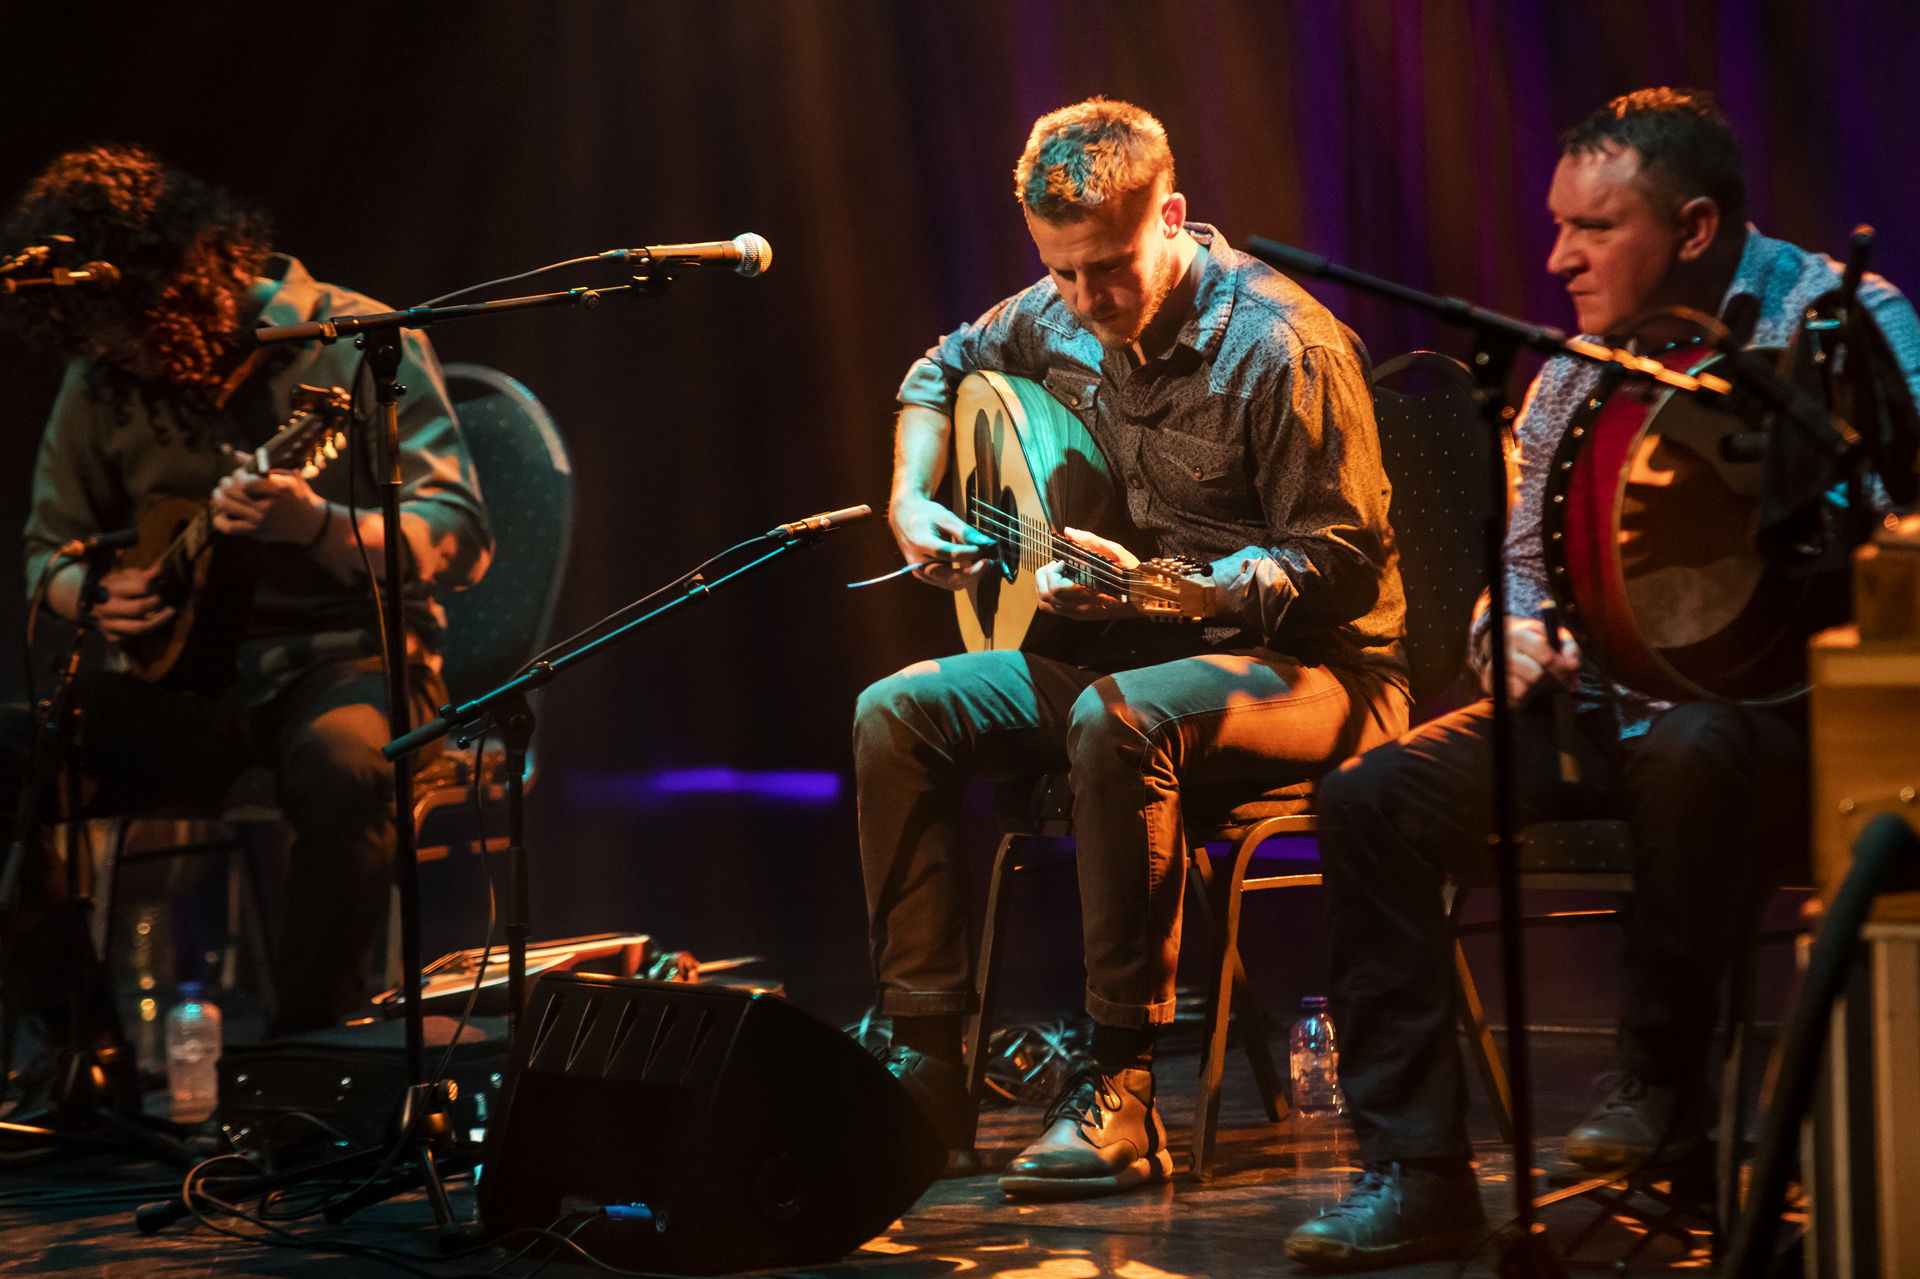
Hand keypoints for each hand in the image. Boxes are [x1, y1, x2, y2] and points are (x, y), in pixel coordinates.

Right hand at [90, 561, 175, 639]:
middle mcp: (106, 608)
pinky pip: (134, 636)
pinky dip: (146, 630)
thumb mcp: (124, 577)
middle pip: (140, 608)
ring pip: (139, 627)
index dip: (152, 586)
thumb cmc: (112, 587)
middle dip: (156, 603)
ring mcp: (107, 624)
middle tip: (160, 599)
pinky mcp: (111, 636)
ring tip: (169, 612)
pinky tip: (149, 621)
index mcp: (110, 589)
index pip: (141, 587)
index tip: (156, 586)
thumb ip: (143, 575)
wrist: (87, 603)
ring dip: (159, 620)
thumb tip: (160, 569)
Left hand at [209, 467, 326, 543]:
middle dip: (226, 483)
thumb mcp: (287, 477)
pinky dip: (219, 519)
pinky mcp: (256, 533)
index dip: (238, 474)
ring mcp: (260, 521)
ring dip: (218, 497)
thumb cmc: (298, 496)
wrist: (311, 524)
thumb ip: (262, 465)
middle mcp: (267, 507)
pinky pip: (228, 527)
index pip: (245, 480)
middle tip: (227, 482)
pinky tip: (221, 512)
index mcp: (277, 490)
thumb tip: (237, 455)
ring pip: (225, 506)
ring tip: (220, 494)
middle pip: (232, 491)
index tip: (241, 474)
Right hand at [890, 493, 993, 590]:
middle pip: (949, 577)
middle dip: (973, 573)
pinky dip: (963, 578)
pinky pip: (947, 583)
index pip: (949, 554)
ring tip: (985, 563)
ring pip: (951, 584)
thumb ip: (965, 531)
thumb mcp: (945, 517)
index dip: (969, 552)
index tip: (985, 547)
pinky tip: (974, 567)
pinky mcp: (925, 576)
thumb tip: (985, 543)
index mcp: (920, 543)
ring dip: (970, 577)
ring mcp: (920, 572)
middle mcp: (918, 563)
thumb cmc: (924, 514)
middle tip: (990, 562)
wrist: (903, 517)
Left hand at [1037, 526, 1140, 619]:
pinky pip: (1052, 609)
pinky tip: (1059, 582)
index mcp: (1089, 593)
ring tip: (1056, 572)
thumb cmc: (1132, 575)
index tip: (1066, 559)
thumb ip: (1091, 541)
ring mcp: (1078, 613)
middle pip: (1045, 596)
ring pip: (1045, 604)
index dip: (1055, 570)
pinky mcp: (1078, 616)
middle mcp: (1080, 608)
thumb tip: (1069, 531)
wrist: (1145, 598)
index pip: (1056, 588)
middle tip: (1058, 564)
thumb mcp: (1116, 552)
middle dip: (1046, 575)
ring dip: (1044, 585)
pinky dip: (1048, 595)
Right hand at [1478, 616, 1582, 700]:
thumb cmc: (1539, 643)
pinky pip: (1511, 699)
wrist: (1509, 643)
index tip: (1570, 678)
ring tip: (1539, 684)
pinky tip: (1526, 690)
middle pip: (1534, 674)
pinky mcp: (1489, 683)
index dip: (1561, 669)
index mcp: (1521, 634)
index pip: (1545, 655)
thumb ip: (1569, 650)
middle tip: (1560, 684)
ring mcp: (1494, 666)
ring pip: (1521, 689)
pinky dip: (1523, 698)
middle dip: (1550, 682)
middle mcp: (1504, 649)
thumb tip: (1572, 666)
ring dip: (1535, 689)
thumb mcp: (1556, 639)